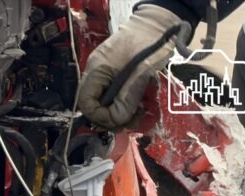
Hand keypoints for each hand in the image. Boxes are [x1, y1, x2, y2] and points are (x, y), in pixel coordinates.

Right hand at [77, 5, 182, 129]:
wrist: (157, 25)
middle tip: (130, 120)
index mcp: (96, 71)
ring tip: (137, 114)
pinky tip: (136, 106)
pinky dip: (123, 105)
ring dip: (119, 114)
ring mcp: (105, 75)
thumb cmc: (148, 45)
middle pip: (94, 106)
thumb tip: (118, 120)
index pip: (86, 103)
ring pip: (104, 104)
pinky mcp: (114, 76)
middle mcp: (96, 74)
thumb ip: (126, 99)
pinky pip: (113, 97)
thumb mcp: (139, 74)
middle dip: (111, 118)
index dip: (100, 116)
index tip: (120, 120)